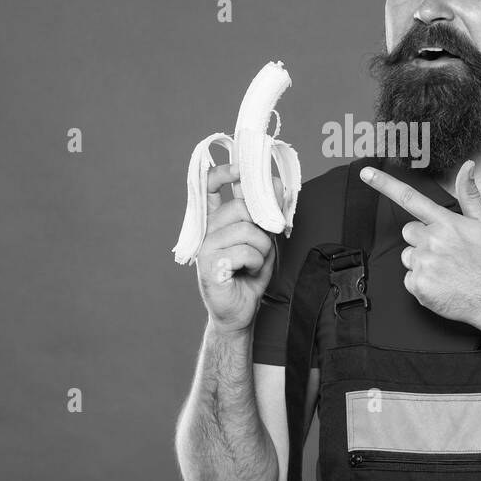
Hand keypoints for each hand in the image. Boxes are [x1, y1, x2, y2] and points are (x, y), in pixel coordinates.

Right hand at [195, 162, 285, 333]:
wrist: (241, 311)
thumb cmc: (250, 274)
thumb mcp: (263, 238)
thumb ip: (265, 213)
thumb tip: (274, 183)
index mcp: (217, 220)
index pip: (210, 185)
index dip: (224, 172)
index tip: (241, 169)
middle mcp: (208, 230)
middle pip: (239, 206)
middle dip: (262, 225)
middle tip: (264, 244)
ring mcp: (206, 247)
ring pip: (246, 229)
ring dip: (261, 248)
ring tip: (255, 262)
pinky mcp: (209, 265)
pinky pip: (244, 251)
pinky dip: (256, 263)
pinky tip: (248, 272)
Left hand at [360, 160, 480, 326]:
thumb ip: (470, 194)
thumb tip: (468, 167)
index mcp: (446, 223)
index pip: (410, 198)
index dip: (385, 184)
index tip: (366, 174)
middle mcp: (431, 241)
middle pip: (409, 231)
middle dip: (422, 239)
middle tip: (446, 251)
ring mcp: (423, 264)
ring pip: (407, 255)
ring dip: (421, 260)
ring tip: (446, 269)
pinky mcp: (418, 285)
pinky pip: (409, 278)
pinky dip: (421, 281)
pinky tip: (441, 282)